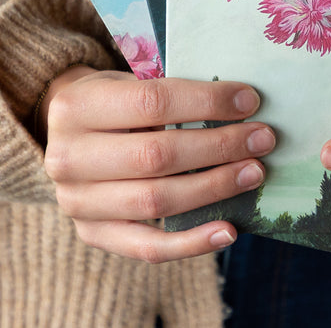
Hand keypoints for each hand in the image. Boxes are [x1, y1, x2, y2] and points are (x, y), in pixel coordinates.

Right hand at [41, 66, 275, 262]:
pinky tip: (229, 230)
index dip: (206, 102)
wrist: (69, 136)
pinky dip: (192, 243)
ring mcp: (76, 202)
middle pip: (156, 156)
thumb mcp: (127, 83)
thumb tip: (241, 107)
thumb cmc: (113, 104)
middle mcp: (67, 158)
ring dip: (214, 188)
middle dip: (219, 147)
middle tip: (262, 140)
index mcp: (76, 107)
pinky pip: (148, 248)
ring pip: (156, 201)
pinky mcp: (92, 235)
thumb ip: (171, 94)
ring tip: (253, 173)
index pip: (152, 102)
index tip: (250, 101)